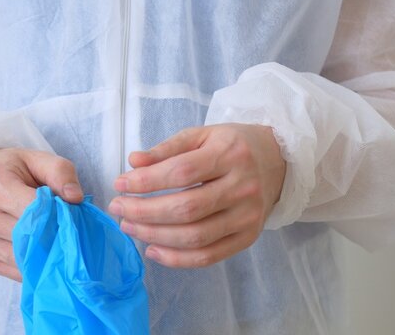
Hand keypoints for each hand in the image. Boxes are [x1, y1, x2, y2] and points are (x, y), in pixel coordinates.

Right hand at [0, 148, 82, 280]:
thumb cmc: (9, 169)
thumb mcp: (35, 158)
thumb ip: (60, 173)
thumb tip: (76, 198)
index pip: (35, 211)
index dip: (60, 215)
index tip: (75, 215)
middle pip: (31, 238)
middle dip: (56, 237)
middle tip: (72, 232)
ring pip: (25, 260)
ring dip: (46, 255)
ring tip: (59, 243)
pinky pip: (17, 272)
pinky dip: (34, 266)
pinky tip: (44, 253)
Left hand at [108, 124, 284, 267]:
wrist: (276, 161)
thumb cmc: (231, 146)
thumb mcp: (202, 135)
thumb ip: (167, 148)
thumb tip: (134, 162)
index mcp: (230, 155)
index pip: (182, 172)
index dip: (146, 181)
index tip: (119, 183)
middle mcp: (243, 187)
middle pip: (186, 209)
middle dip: (144, 211)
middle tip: (117, 207)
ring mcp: (248, 217)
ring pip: (195, 237)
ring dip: (154, 235)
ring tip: (129, 226)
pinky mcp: (248, 238)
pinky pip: (208, 256)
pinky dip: (176, 259)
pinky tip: (152, 249)